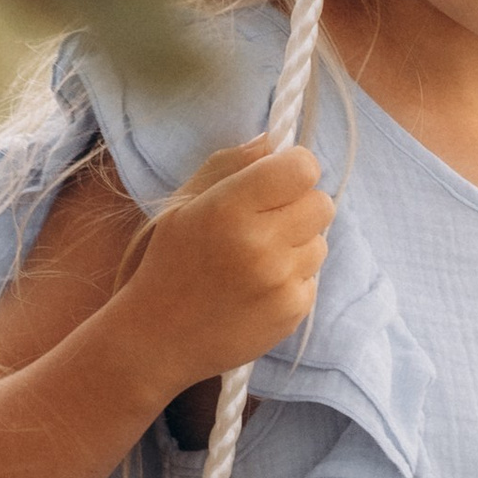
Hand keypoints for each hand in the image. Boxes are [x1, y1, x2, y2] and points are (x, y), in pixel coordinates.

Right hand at [114, 139, 334, 394]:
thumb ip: (231, 164)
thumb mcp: (185, 204)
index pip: (303, 168)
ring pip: (320, 241)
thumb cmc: (169, 263)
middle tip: (268, 221)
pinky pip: (312, 277)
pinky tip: (257, 288)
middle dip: (300, 206)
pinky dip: (292, 279)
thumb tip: (275, 140)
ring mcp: (280, 280)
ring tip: (256, 259)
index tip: (278, 180)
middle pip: (321, 202)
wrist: (156, 338)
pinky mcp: (292, 311)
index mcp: (229, 207)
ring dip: (297, 244)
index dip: (294, 168)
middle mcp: (259, 243)